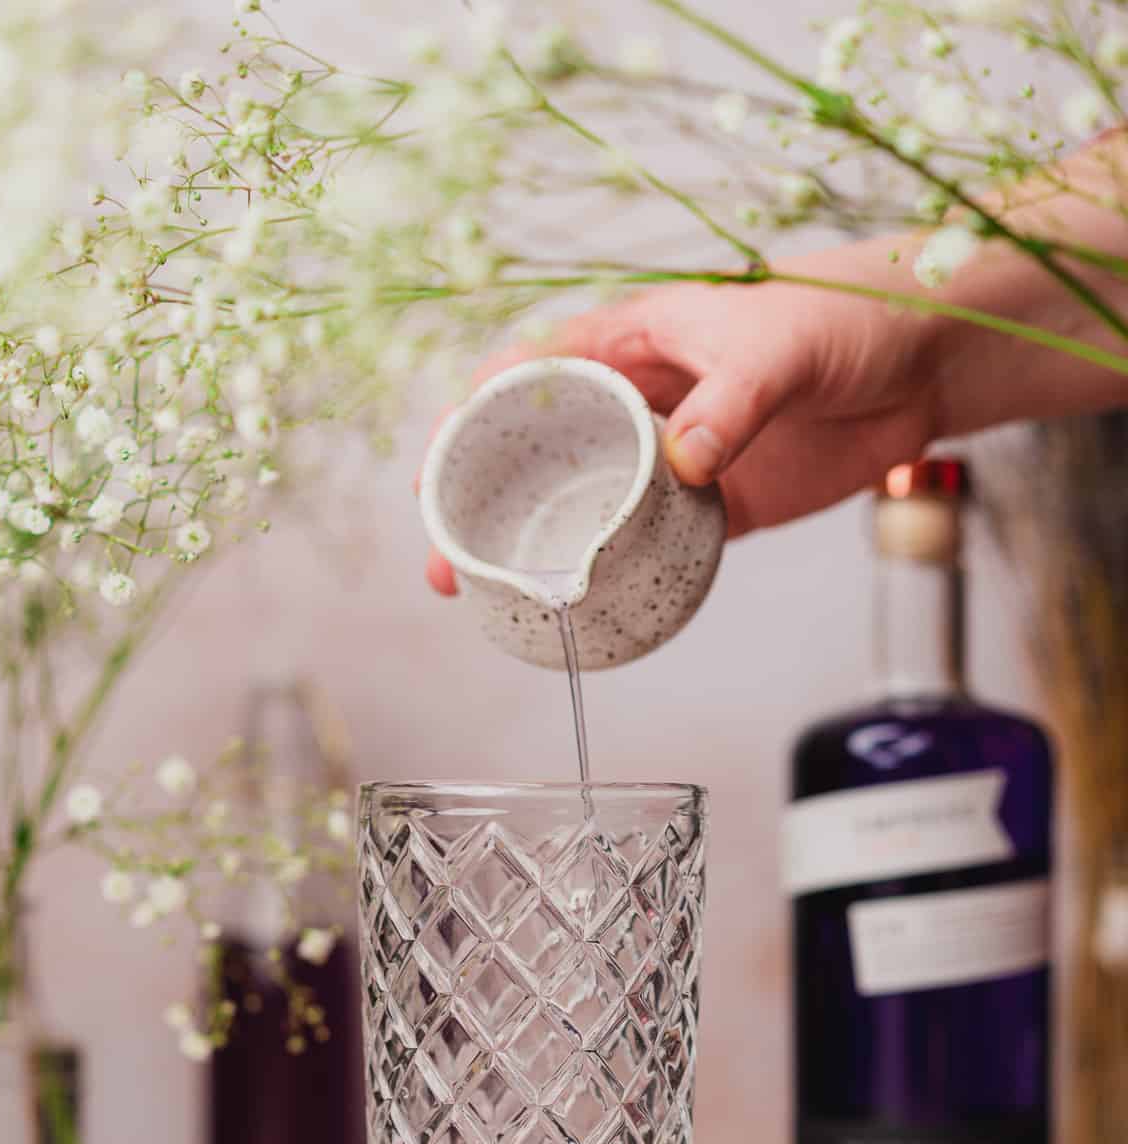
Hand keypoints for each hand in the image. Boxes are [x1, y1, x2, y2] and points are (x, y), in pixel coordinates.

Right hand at [425, 237, 944, 594]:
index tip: (438, 462)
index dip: (475, 414)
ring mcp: (675, 459)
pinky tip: (581, 607)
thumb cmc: (849, 316)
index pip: (532, 371)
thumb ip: (732, 400)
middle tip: (447, 558)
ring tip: (491, 597)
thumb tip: (682, 461)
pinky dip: (612, 573)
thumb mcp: (782, 346)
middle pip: (540, 452)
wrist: (927, 360)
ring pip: (585, 505)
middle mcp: (641, 402)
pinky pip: (649, 543)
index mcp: (636, 341)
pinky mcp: (717, 505)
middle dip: (484, 500)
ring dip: (538, 549)